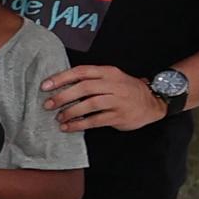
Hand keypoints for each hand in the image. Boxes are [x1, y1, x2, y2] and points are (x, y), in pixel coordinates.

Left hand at [42, 62, 171, 133]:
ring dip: (71, 111)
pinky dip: (79, 124)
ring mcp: (118, 100)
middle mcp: (113, 84)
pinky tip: (68, 127)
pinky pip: (96, 120)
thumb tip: (61, 86)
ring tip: (59, 117)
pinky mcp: (119, 116)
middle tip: (48, 104)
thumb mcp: (111, 78)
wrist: (152, 102)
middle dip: (63, 96)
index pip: (81, 71)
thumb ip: (91, 80)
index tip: (45, 86)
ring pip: (90, 104)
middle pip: (84, 87)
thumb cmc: (126, 90)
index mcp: (108, 72)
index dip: (61, 78)